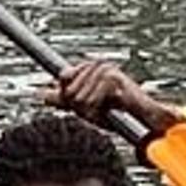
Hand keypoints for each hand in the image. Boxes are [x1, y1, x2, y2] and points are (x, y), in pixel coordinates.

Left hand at [42, 60, 170, 132]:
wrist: (144, 121)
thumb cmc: (119, 114)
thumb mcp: (86, 107)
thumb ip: (64, 99)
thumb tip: (41, 95)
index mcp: (89, 67)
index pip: (63, 76)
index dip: (69, 95)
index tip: (87, 105)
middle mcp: (96, 64)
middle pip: (68, 91)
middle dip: (82, 108)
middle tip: (100, 111)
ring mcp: (105, 69)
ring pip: (78, 99)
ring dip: (92, 113)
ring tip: (107, 112)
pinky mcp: (112, 78)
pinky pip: (90, 101)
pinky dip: (99, 113)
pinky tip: (113, 111)